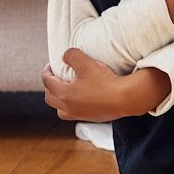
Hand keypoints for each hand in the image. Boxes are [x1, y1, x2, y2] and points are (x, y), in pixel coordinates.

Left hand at [42, 49, 170, 120]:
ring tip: (67, 90)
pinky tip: (83, 97)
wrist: (126, 99)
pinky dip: (73, 105)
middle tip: (55, 77)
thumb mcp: (86, 62)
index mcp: (64, 95)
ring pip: (61, 110)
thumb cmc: (105, 81)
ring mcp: (80, 115)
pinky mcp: (92, 118)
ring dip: (59, 100)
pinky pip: (75, 113)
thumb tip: (65, 56)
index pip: (47, 82)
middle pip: (50, 98)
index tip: (51, 65)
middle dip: (49, 86)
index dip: (46, 71)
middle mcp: (69, 108)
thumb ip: (71, 56)